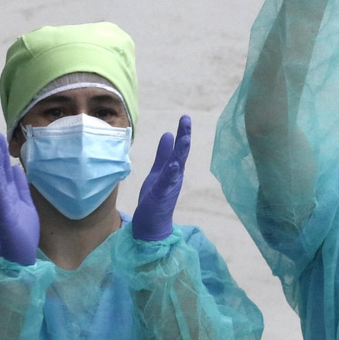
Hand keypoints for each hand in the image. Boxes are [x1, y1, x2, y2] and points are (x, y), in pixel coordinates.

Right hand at [0, 133, 38, 266]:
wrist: (22, 254)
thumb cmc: (24, 232)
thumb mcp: (26, 203)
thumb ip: (20, 187)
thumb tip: (17, 169)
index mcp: (11, 194)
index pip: (6, 171)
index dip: (4, 155)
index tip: (2, 140)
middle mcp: (5, 196)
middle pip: (1, 170)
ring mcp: (3, 202)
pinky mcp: (3, 210)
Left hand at [131, 115, 190, 241]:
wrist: (152, 223)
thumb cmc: (155, 197)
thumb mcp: (159, 171)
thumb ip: (163, 155)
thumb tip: (168, 134)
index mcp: (174, 168)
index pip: (180, 147)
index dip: (183, 132)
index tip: (185, 116)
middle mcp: (175, 175)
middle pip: (182, 153)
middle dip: (185, 136)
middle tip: (186, 119)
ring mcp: (170, 185)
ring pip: (178, 165)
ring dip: (181, 152)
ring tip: (185, 138)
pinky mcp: (163, 195)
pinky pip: (168, 182)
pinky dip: (172, 173)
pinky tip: (175, 164)